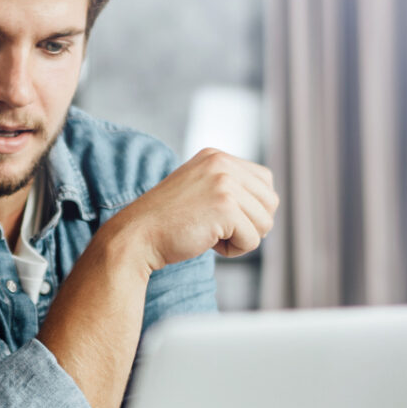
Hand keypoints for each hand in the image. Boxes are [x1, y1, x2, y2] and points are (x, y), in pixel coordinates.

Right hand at [103, 148, 277, 273]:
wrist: (136, 236)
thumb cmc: (167, 222)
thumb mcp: (199, 191)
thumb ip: (230, 188)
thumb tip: (270, 207)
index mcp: (216, 156)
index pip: (265, 181)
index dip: (252, 208)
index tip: (224, 218)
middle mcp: (222, 163)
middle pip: (270, 202)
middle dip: (250, 224)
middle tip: (218, 230)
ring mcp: (224, 183)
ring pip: (265, 223)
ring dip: (242, 238)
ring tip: (210, 235)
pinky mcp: (225, 206)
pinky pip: (252, 240)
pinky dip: (233, 250)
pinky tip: (207, 242)